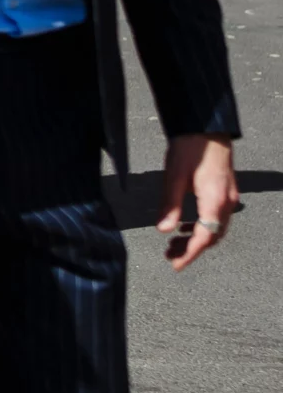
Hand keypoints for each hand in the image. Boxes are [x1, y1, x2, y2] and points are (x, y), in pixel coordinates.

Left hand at [160, 134, 240, 271]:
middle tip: (169, 255)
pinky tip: (186, 224)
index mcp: (215, 200)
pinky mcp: (226, 190)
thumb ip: (170, 205)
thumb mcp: (174, 176)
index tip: (175, 265)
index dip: (190, 253)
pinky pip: (217, 216)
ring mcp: (229, 196)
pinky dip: (202, 225)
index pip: (205, 236)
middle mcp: (227, 202)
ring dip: (197, 238)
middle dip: (192, 248)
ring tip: (174, 243)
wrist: (207, 127)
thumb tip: (163, 230)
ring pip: (216, 227)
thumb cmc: (189, 147)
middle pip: (212, 235)